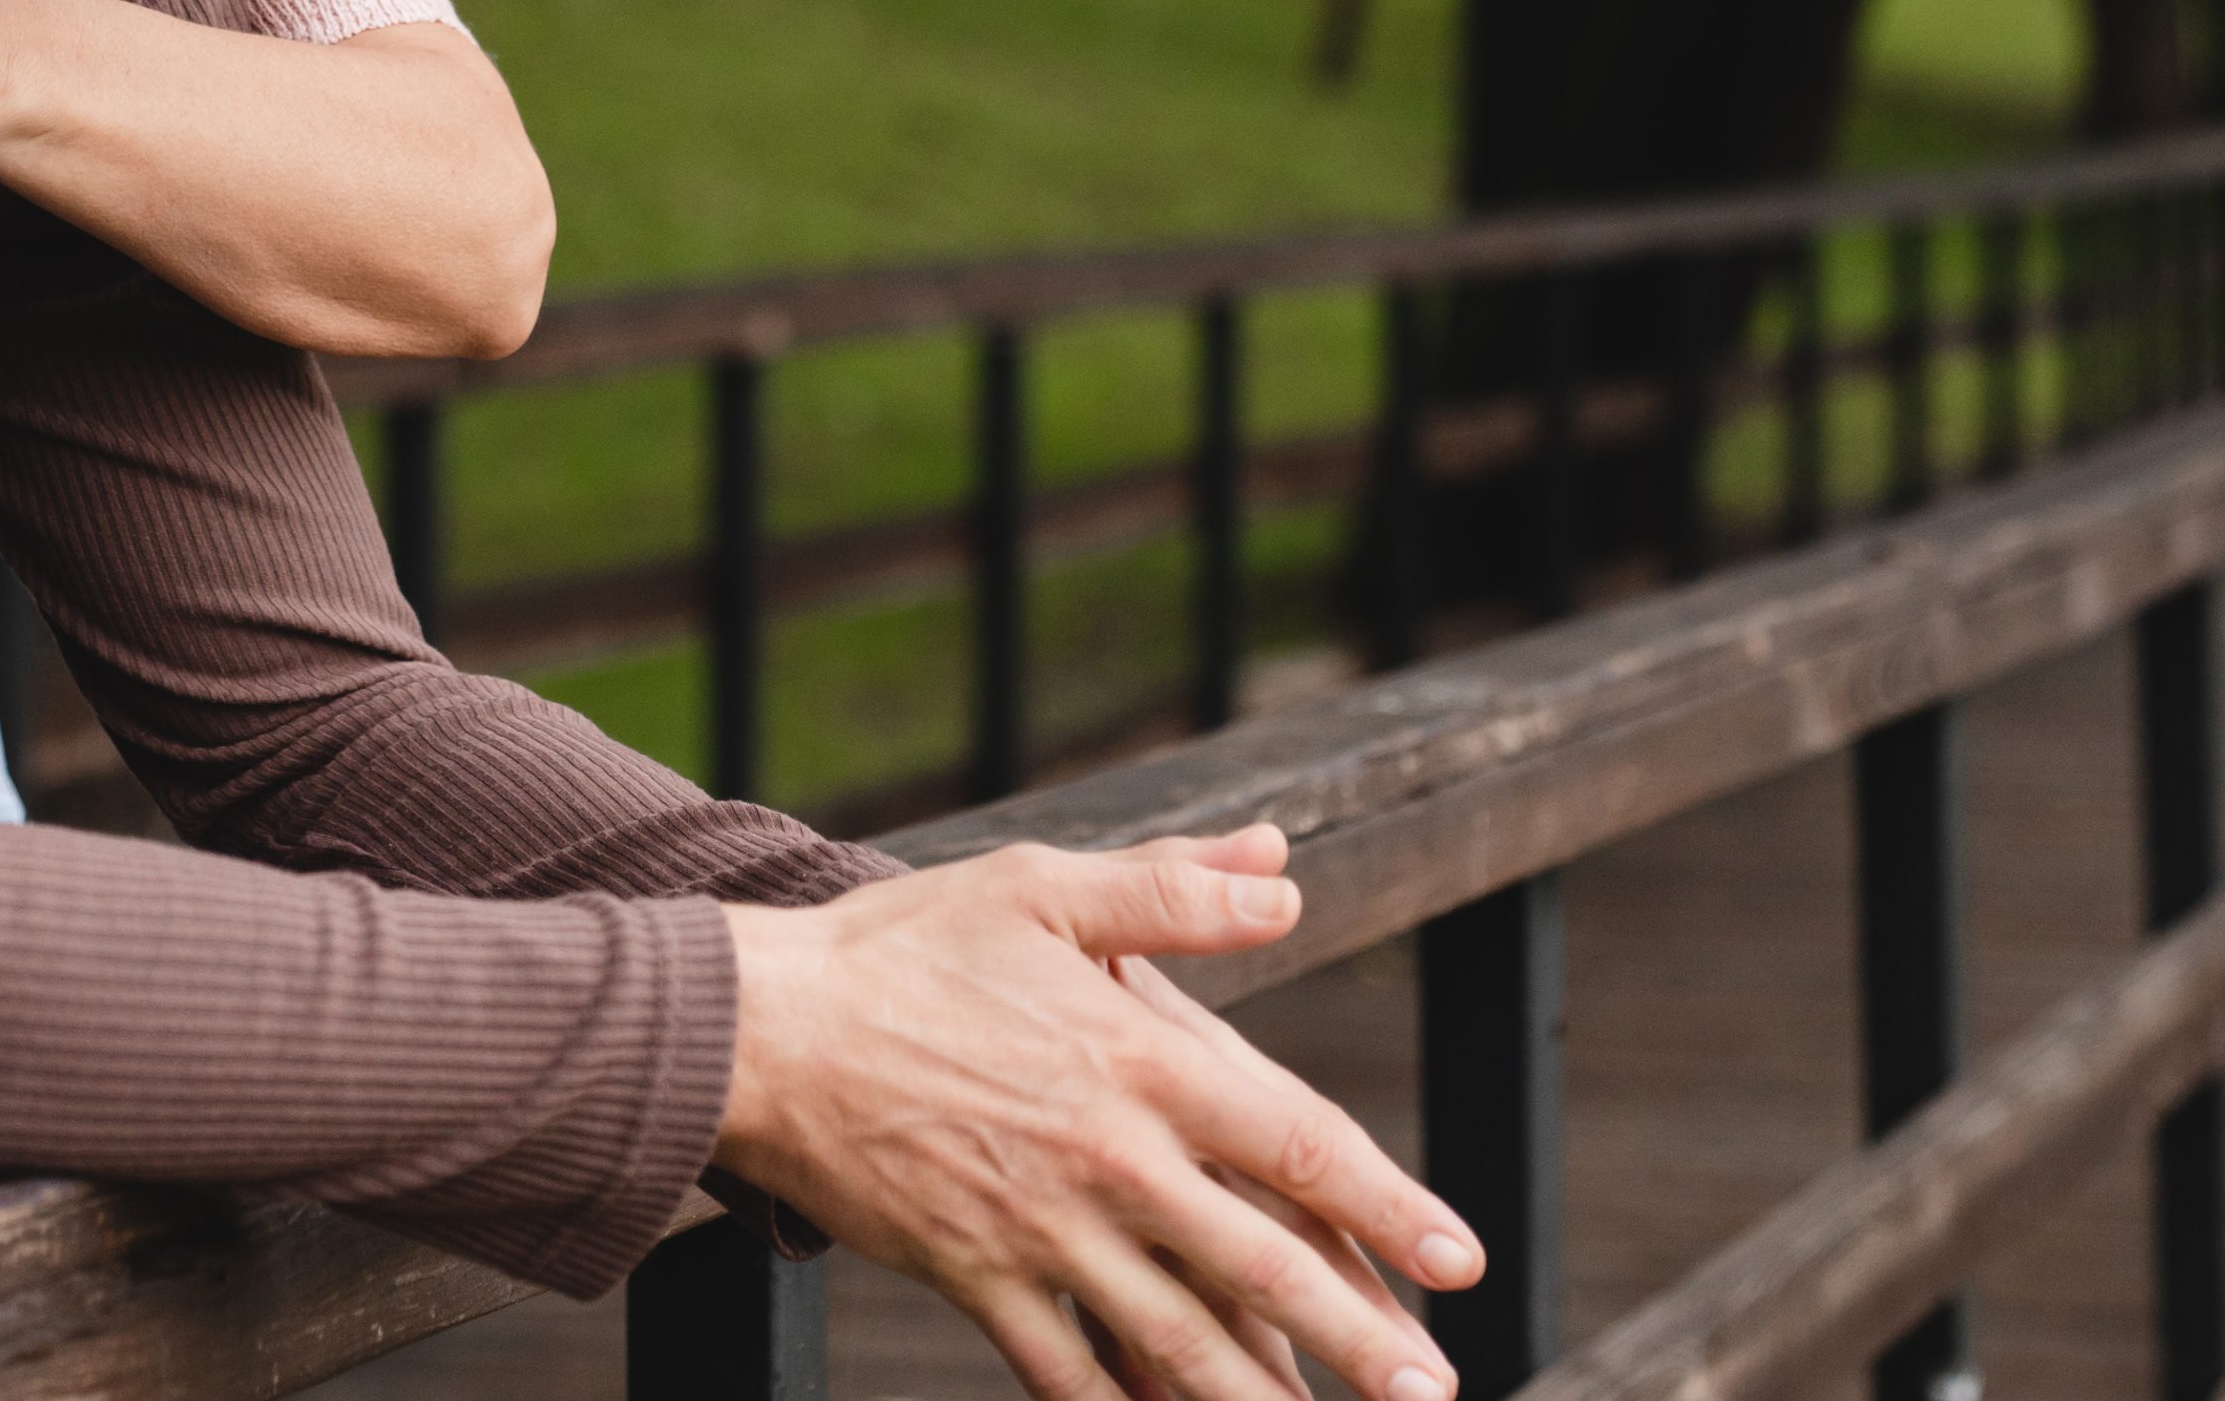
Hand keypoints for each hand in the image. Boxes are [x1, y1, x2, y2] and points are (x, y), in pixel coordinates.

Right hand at [715, 831, 1479, 1400]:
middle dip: (1358, 1338)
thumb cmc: (905, 943)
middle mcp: (1108, 1159)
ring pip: (1178, 1341)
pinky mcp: (975, 1281)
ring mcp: (1041, 1232)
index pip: (1294, 1141)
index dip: (1385, 1203)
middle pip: (1259, 1263)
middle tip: (1436, 1395)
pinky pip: (1067, 1374)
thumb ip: (1172, 890)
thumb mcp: (1042, 886)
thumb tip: (1285, 876)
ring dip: (1262, 1400)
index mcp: (1138, 1059)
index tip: (1459, 1257)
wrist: (765, 1031)